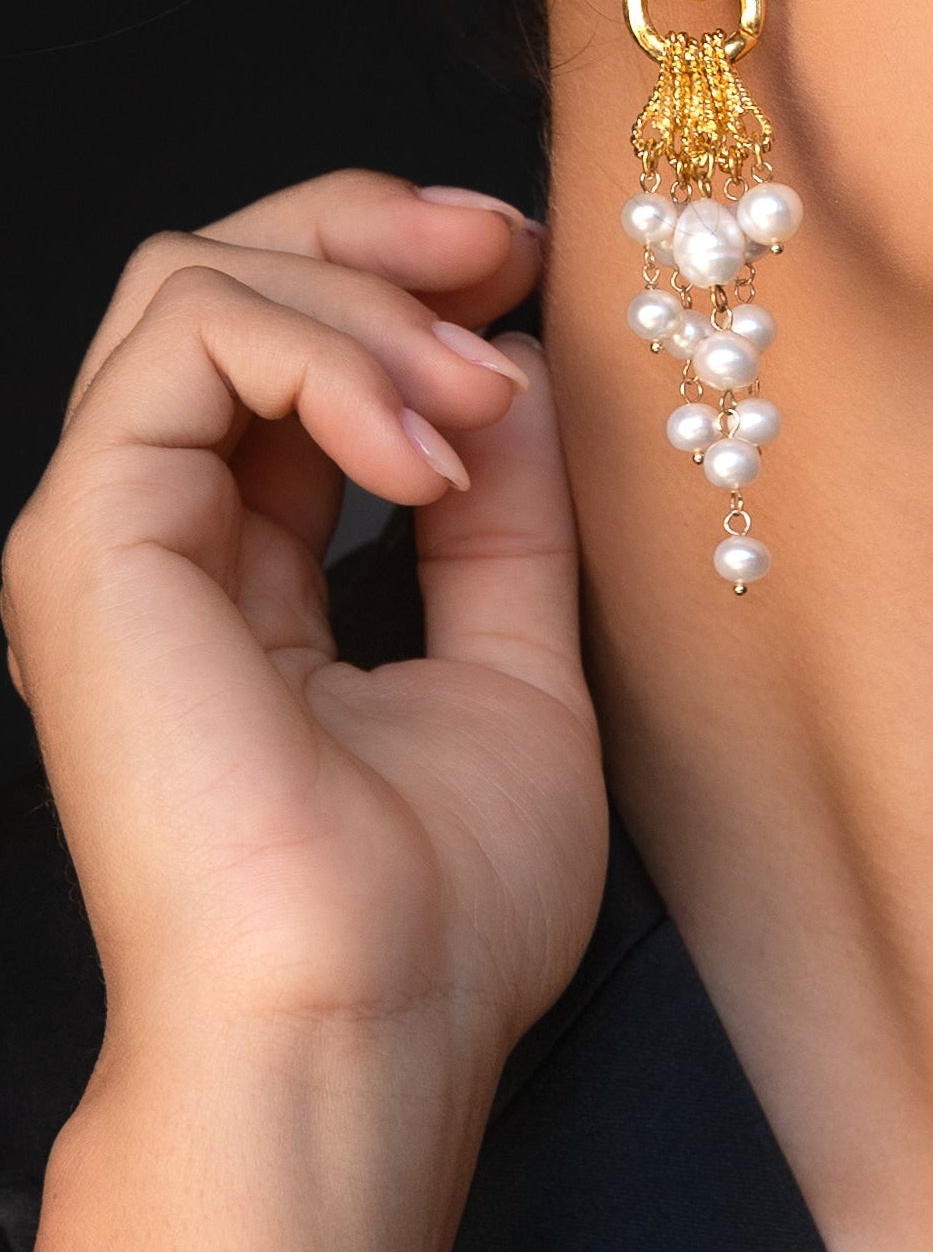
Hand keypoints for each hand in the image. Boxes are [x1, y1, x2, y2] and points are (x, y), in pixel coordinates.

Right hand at [3, 172, 606, 1251]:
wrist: (364, 1029)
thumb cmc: (435, 904)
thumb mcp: (516, 652)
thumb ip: (508, 503)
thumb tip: (517, 355)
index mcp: (245, 562)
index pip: (288, 340)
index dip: (404, 269)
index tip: (524, 264)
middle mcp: (163, 532)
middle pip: (223, 271)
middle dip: (373, 221)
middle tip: (498, 245)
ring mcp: (113, 530)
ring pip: (197, 277)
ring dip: (367, 293)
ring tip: (474, 390)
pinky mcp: (89, 536)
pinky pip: (190, 340)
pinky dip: (328, 349)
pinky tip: (423, 451)